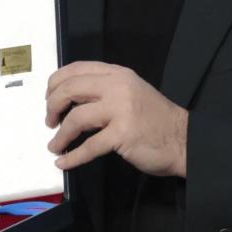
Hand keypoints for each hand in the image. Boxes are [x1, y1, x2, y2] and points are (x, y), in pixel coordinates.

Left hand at [44, 61, 187, 176]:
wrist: (182, 139)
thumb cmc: (155, 118)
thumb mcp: (131, 91)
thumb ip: (105, 89)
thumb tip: (69, 100)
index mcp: (118, 74)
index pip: (76, 69)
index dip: (55, 83)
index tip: (49, 98)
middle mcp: (118, 86)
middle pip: (70, 89)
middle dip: (52, 107)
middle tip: (49, 122)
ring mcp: (121, 110)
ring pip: (75, 118)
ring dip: (60, 135)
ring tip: (55, 146)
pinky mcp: (122, 134)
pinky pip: (88, 146)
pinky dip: (72, 157)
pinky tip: (64, 163)